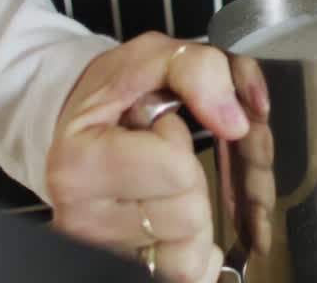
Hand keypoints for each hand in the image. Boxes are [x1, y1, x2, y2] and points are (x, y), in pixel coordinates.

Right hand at [46, 33, 251, 282]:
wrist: (86, 125)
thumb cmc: (120, 94)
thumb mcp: (157, 56)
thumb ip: (200, 71)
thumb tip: (236, 120)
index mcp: (80, 164)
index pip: (173, 168)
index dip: (178, 142)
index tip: (156, 129)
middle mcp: (82, 218)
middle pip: (189, 216)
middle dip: (194, 181)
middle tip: (165, 161)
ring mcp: (103, 253)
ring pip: (191, 255)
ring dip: (198, 216)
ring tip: (167, 190)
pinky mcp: (127, 272)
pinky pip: (192, 276)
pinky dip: (199, 252)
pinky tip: (176, 225)